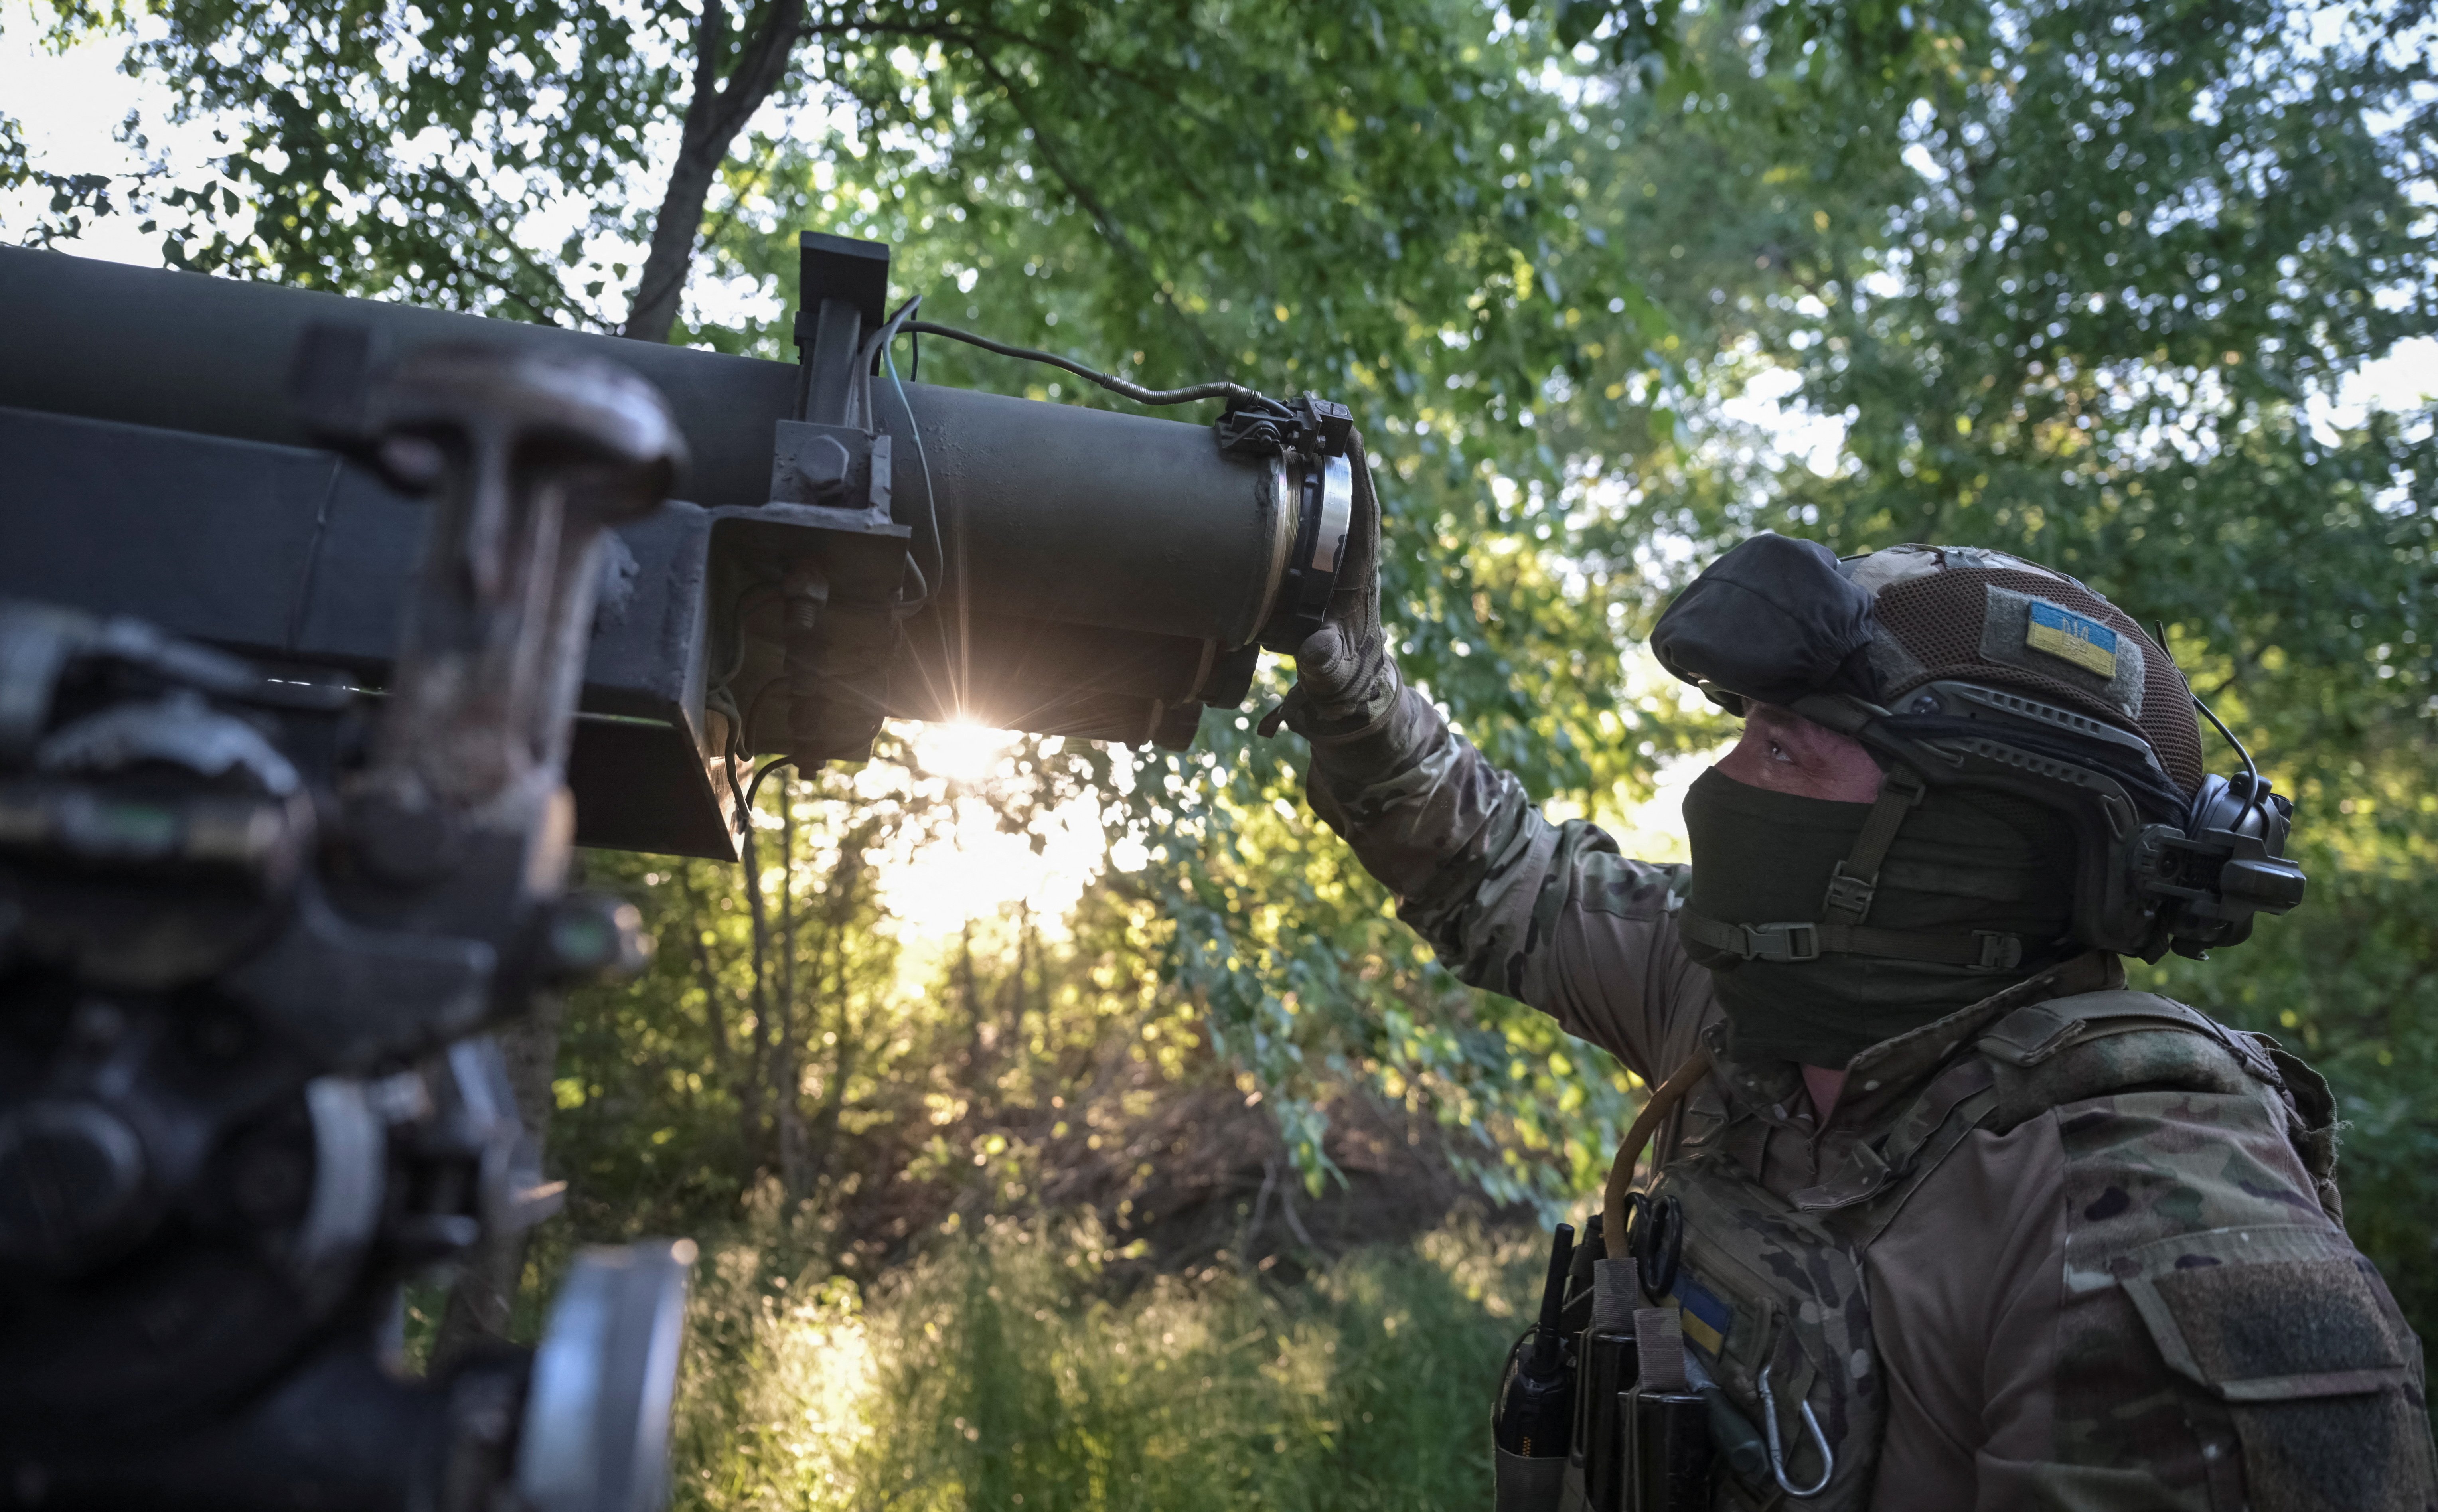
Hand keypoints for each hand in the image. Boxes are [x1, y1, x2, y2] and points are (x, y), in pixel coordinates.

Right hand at [1275, 432, 1409, 751]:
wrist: (1347, 708)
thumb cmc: (1345, 694)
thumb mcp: (1335, 684)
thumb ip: (1327, 669)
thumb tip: (1319, 649)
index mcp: (1358, 582)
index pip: (1362, 518)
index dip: (1356, 476)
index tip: (1348, 432)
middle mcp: (1345, 567)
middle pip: (1342, 500)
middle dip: (1329, 457)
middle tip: (1309, 411)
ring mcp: (1325, 571)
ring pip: (1319, 512)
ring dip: (1304, 473)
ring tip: (1281, 429)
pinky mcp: (1305, 580)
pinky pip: (1295, 533)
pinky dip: (1281, 505)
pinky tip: (1256, 480)